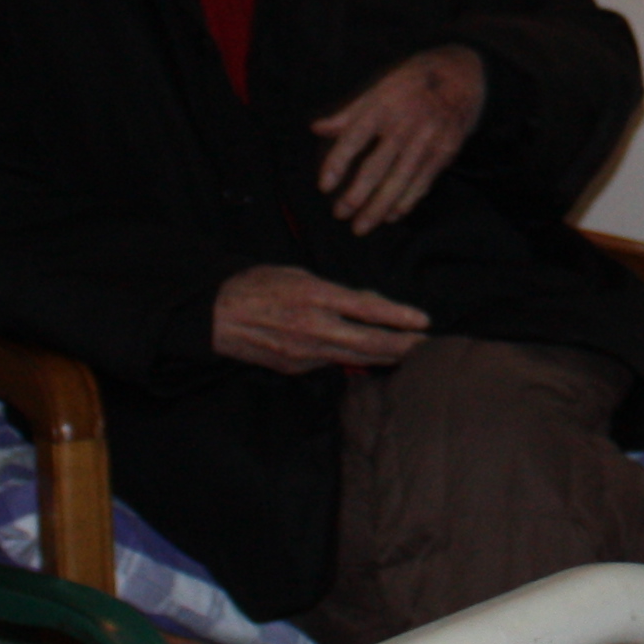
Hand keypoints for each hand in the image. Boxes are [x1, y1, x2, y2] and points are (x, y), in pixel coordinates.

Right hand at [211, 261, 430, 374]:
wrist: (216, 315)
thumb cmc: (258, 285)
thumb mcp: (300, 275)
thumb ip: (336, 292)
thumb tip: (369, 304)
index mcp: (315, 297)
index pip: (367, 309)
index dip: (398, 317)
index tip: (424, 322)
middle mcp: (314, 328)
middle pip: (368, 342)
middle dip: (402, 346)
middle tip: (428, 347)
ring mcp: (305, 353)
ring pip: (355, 358)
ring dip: (384, 357)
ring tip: (408, 354)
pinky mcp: (296, 368)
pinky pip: (332, 363)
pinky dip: (353, 359)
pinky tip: (370, 358)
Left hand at [310, 45, 487, 233]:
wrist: (462, 73)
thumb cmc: (414, 80)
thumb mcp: (380, 87)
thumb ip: (350, 113)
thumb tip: (317, 128)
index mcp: (383, 105)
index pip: (354, 137)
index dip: (338, 162)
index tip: (324, 185)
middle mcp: (404, 124)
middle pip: (377, 166)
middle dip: (357, 194)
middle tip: (340, 214)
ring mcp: (427, 139)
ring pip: (399, 180)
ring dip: (379, 207)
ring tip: (361, 226)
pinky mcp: (445, 151)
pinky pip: (423, 181)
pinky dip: (407, 201)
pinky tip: (392, 216)